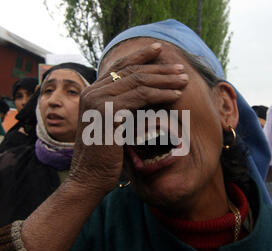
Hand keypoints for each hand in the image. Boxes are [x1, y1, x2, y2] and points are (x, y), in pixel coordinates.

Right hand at [67, 43, 188, 194]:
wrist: (88, 178)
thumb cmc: (103, 156)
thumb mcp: (111, 125)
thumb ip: (121, 107)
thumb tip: (146, 94)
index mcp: (90, 92)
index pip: (118, 67)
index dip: (140, 56)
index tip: (159, 50)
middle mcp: (91, 92)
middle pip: (131, 71)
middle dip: (159, 69)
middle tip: (180, 70)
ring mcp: (97, 100)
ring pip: (138, 81)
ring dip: (164, 80)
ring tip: (183, 81)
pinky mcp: (108, 112)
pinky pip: (140, 97)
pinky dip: (161, 95)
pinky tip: (175, 96)